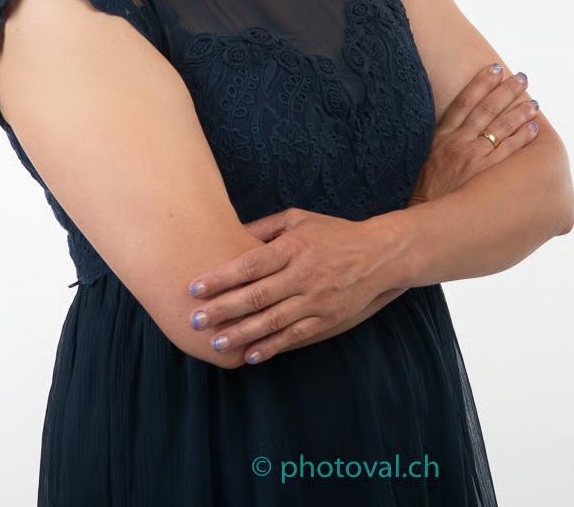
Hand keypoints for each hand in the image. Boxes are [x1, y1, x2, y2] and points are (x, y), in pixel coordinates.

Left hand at [185, 207, 396, 365]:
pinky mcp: (327, 319)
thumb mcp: (299, 219)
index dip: (221, 277)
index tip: (194, 288)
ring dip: (242, 333)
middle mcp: (304, 274)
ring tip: (217, 342)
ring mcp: (316, 299)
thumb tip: (228, 235)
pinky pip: (295, 336)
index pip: (251, 264)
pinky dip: (272, 347)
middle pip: (257, 295)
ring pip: (273, 321)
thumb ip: (264, 227)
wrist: (378, 255)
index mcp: (293, 247)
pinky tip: (251, 355)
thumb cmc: (332, 233)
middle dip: (223, 309)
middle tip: (195, 320)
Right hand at [407, 63, 539, 206]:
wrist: (422, 221)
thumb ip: (442, 141)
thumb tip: (458, 128)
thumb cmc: (424, 192)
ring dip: (519, 111)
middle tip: (522, 78)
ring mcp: (472, 158)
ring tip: (534, 102)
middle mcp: (458, 142)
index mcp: (441, 136)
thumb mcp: (425, 159)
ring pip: (501, 127)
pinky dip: (522, 137)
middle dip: (506, 91)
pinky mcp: (484, 175)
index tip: (495, 68)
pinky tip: (533, 128)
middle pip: (486, 109)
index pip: (464, 101)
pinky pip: (508, 152)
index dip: (480, 83)